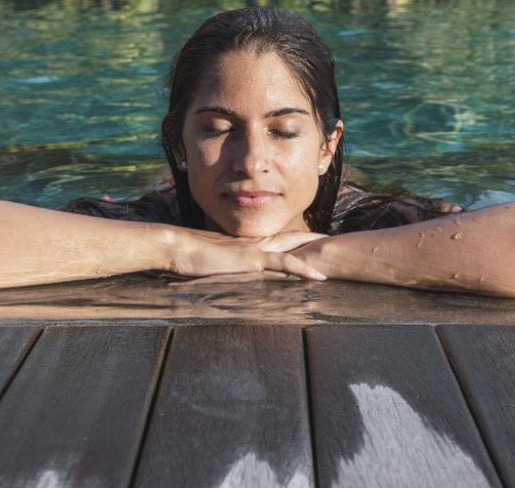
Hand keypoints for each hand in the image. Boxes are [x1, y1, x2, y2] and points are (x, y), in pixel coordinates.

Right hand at [167, 228, 328, 280]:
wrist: (177, 247)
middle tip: (336, 241)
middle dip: (314, 240)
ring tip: (338, 256)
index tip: (315, 240)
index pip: (279, 239)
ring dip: (316, 254)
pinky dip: (302, 269)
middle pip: (293, 239)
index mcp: (248, 243)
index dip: (299, 239)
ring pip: (294, 250)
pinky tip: (318, 276)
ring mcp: (255, 250)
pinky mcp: (252, 260)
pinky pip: (283, 264)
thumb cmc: (189, 256)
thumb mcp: (214, 262)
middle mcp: (255, 243)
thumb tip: (231, 271)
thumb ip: (226, 265)